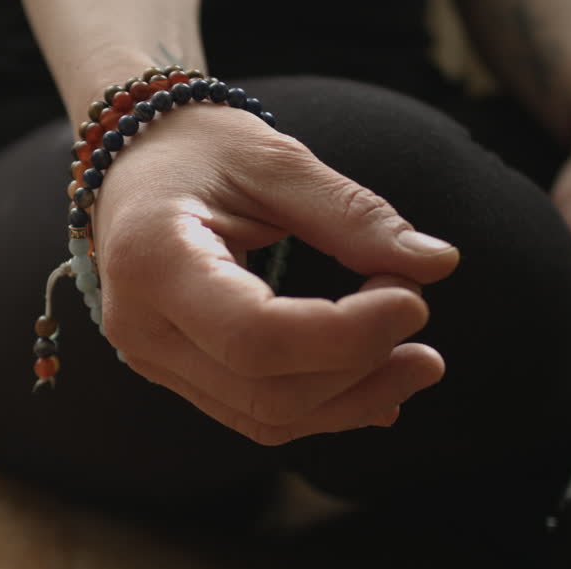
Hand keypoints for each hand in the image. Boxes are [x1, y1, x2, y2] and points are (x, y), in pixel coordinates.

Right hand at [93, 104, 459, 445]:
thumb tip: (437, 265)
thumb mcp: (275, 160)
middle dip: (361, 371)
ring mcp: (151, 359)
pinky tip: (377, 380)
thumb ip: (351, 214)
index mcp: (154, 261)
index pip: (255, 335)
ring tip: (418, 360)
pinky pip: (253, 412)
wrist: (132, 161)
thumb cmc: (198, 148)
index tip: (413, 299)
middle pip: (265, 391)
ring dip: (352, 400)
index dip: (345, 335)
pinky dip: (323, 404)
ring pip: (264, 417)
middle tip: (420, 319)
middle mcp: (141, 327)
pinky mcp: (175, 373)